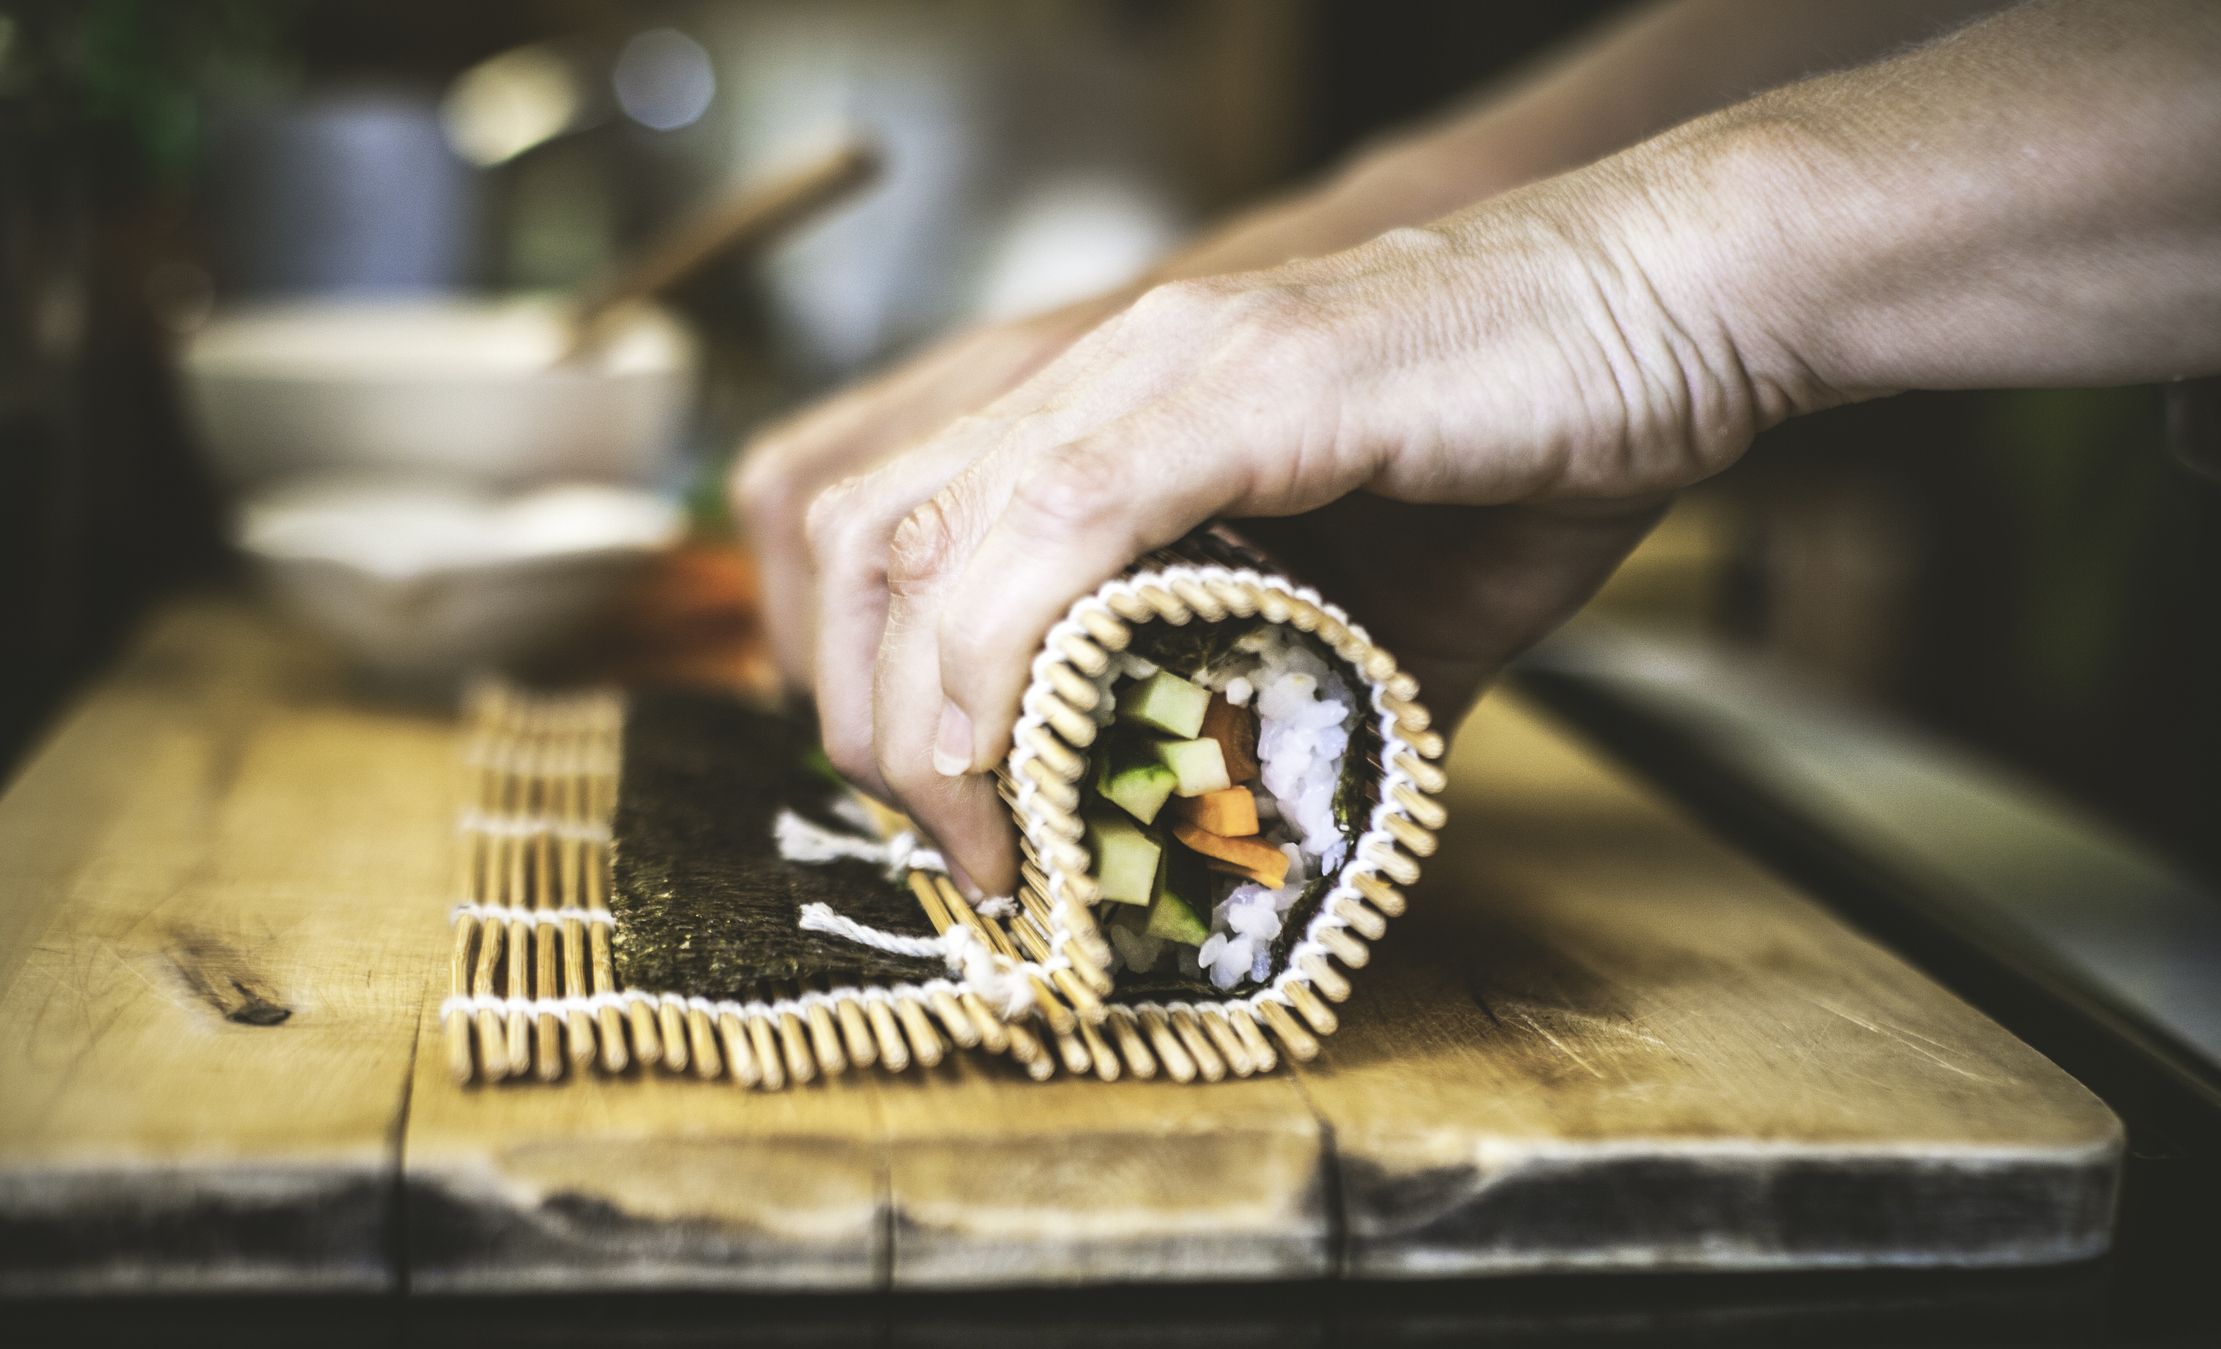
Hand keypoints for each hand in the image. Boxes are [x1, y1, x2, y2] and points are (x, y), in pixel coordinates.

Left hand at [804, 158, 1783, 894]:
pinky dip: (1006, 655)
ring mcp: (1158, 367)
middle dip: (856, 719)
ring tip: (988, 839)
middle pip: (851, 537)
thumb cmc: (1533, 451)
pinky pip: (1058, 520)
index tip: (936, 807)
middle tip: (950, 845)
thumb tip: (1253, 837)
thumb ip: (1290, 707)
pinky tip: (1021, 759)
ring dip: (917, 718)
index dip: (859, 679)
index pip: (875, 526)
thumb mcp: (1381, 621)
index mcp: (1099, 412)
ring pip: (920, 536)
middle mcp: (1094, 373)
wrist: (1682, 315)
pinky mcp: (1246, 385)